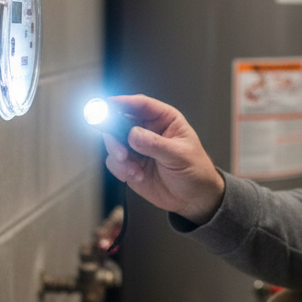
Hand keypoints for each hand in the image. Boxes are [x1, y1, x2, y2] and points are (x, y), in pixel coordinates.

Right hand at [98, 94, 224, 224]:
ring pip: (114, 142)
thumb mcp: (179, 155)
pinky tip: (136, 175)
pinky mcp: (130, 165)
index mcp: (164, 120)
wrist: (194, 199)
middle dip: (113, 132)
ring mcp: (137, 148)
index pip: (140, 105)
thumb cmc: (195, 171)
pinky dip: (121, 169)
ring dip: (118, 154)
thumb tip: (133, 134)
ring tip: (132, 167)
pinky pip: (114, 162)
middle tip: (118, 146)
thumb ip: (155, 144)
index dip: (122, 102)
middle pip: (120, 121)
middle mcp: (148, 131)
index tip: (106, 105)